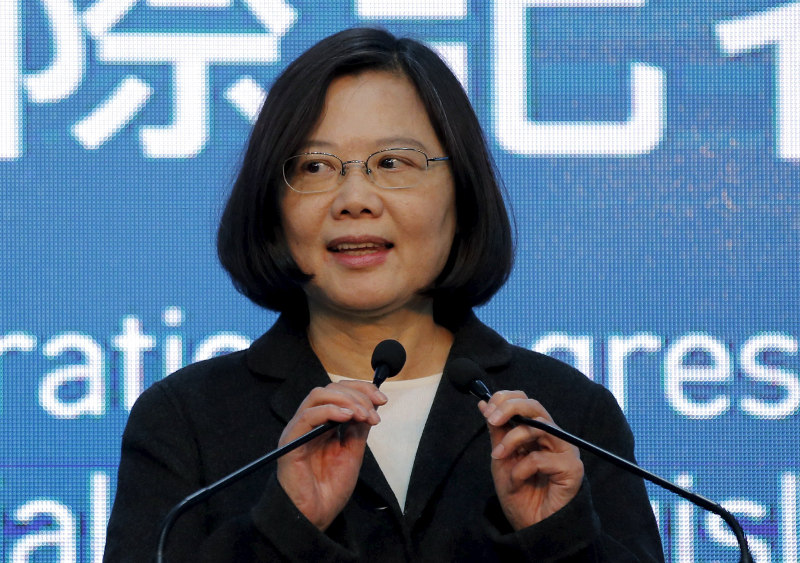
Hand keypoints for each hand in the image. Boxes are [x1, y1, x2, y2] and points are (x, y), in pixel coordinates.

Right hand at [276, 380, 386, 530]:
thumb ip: (358, 428)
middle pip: (330, 389)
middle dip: (358, 394)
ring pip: (318, 395)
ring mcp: (299, 430)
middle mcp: (309, 423)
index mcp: (323, 424)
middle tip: (374, 412)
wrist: (314, 516)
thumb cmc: (329, 489)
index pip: (339, 393)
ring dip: (346, 400)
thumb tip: (370, 406)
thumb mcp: (352, 453)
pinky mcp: (291, 441)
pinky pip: (308, 416)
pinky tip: (348, 417)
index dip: (361, 390)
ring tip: (363, 415)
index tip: (382, 400)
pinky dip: (330, 410)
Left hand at [479, 391, 582, 529]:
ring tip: (498, 456)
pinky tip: (517, 480)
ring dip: (512, 439)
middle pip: (535, 406)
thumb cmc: (520, 495)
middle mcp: (554, 437)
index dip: (506, 399)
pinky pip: (541, 458)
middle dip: (510, 408)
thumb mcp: (501, 459)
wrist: (532, 527)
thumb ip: (497, 433)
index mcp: (538, 432)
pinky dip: (522, 467)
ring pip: (540, 426)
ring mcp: (565, 451)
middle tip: (492, 419)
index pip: (526, 403)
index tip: (487, 409)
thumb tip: (484, 405)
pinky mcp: (572, 468)